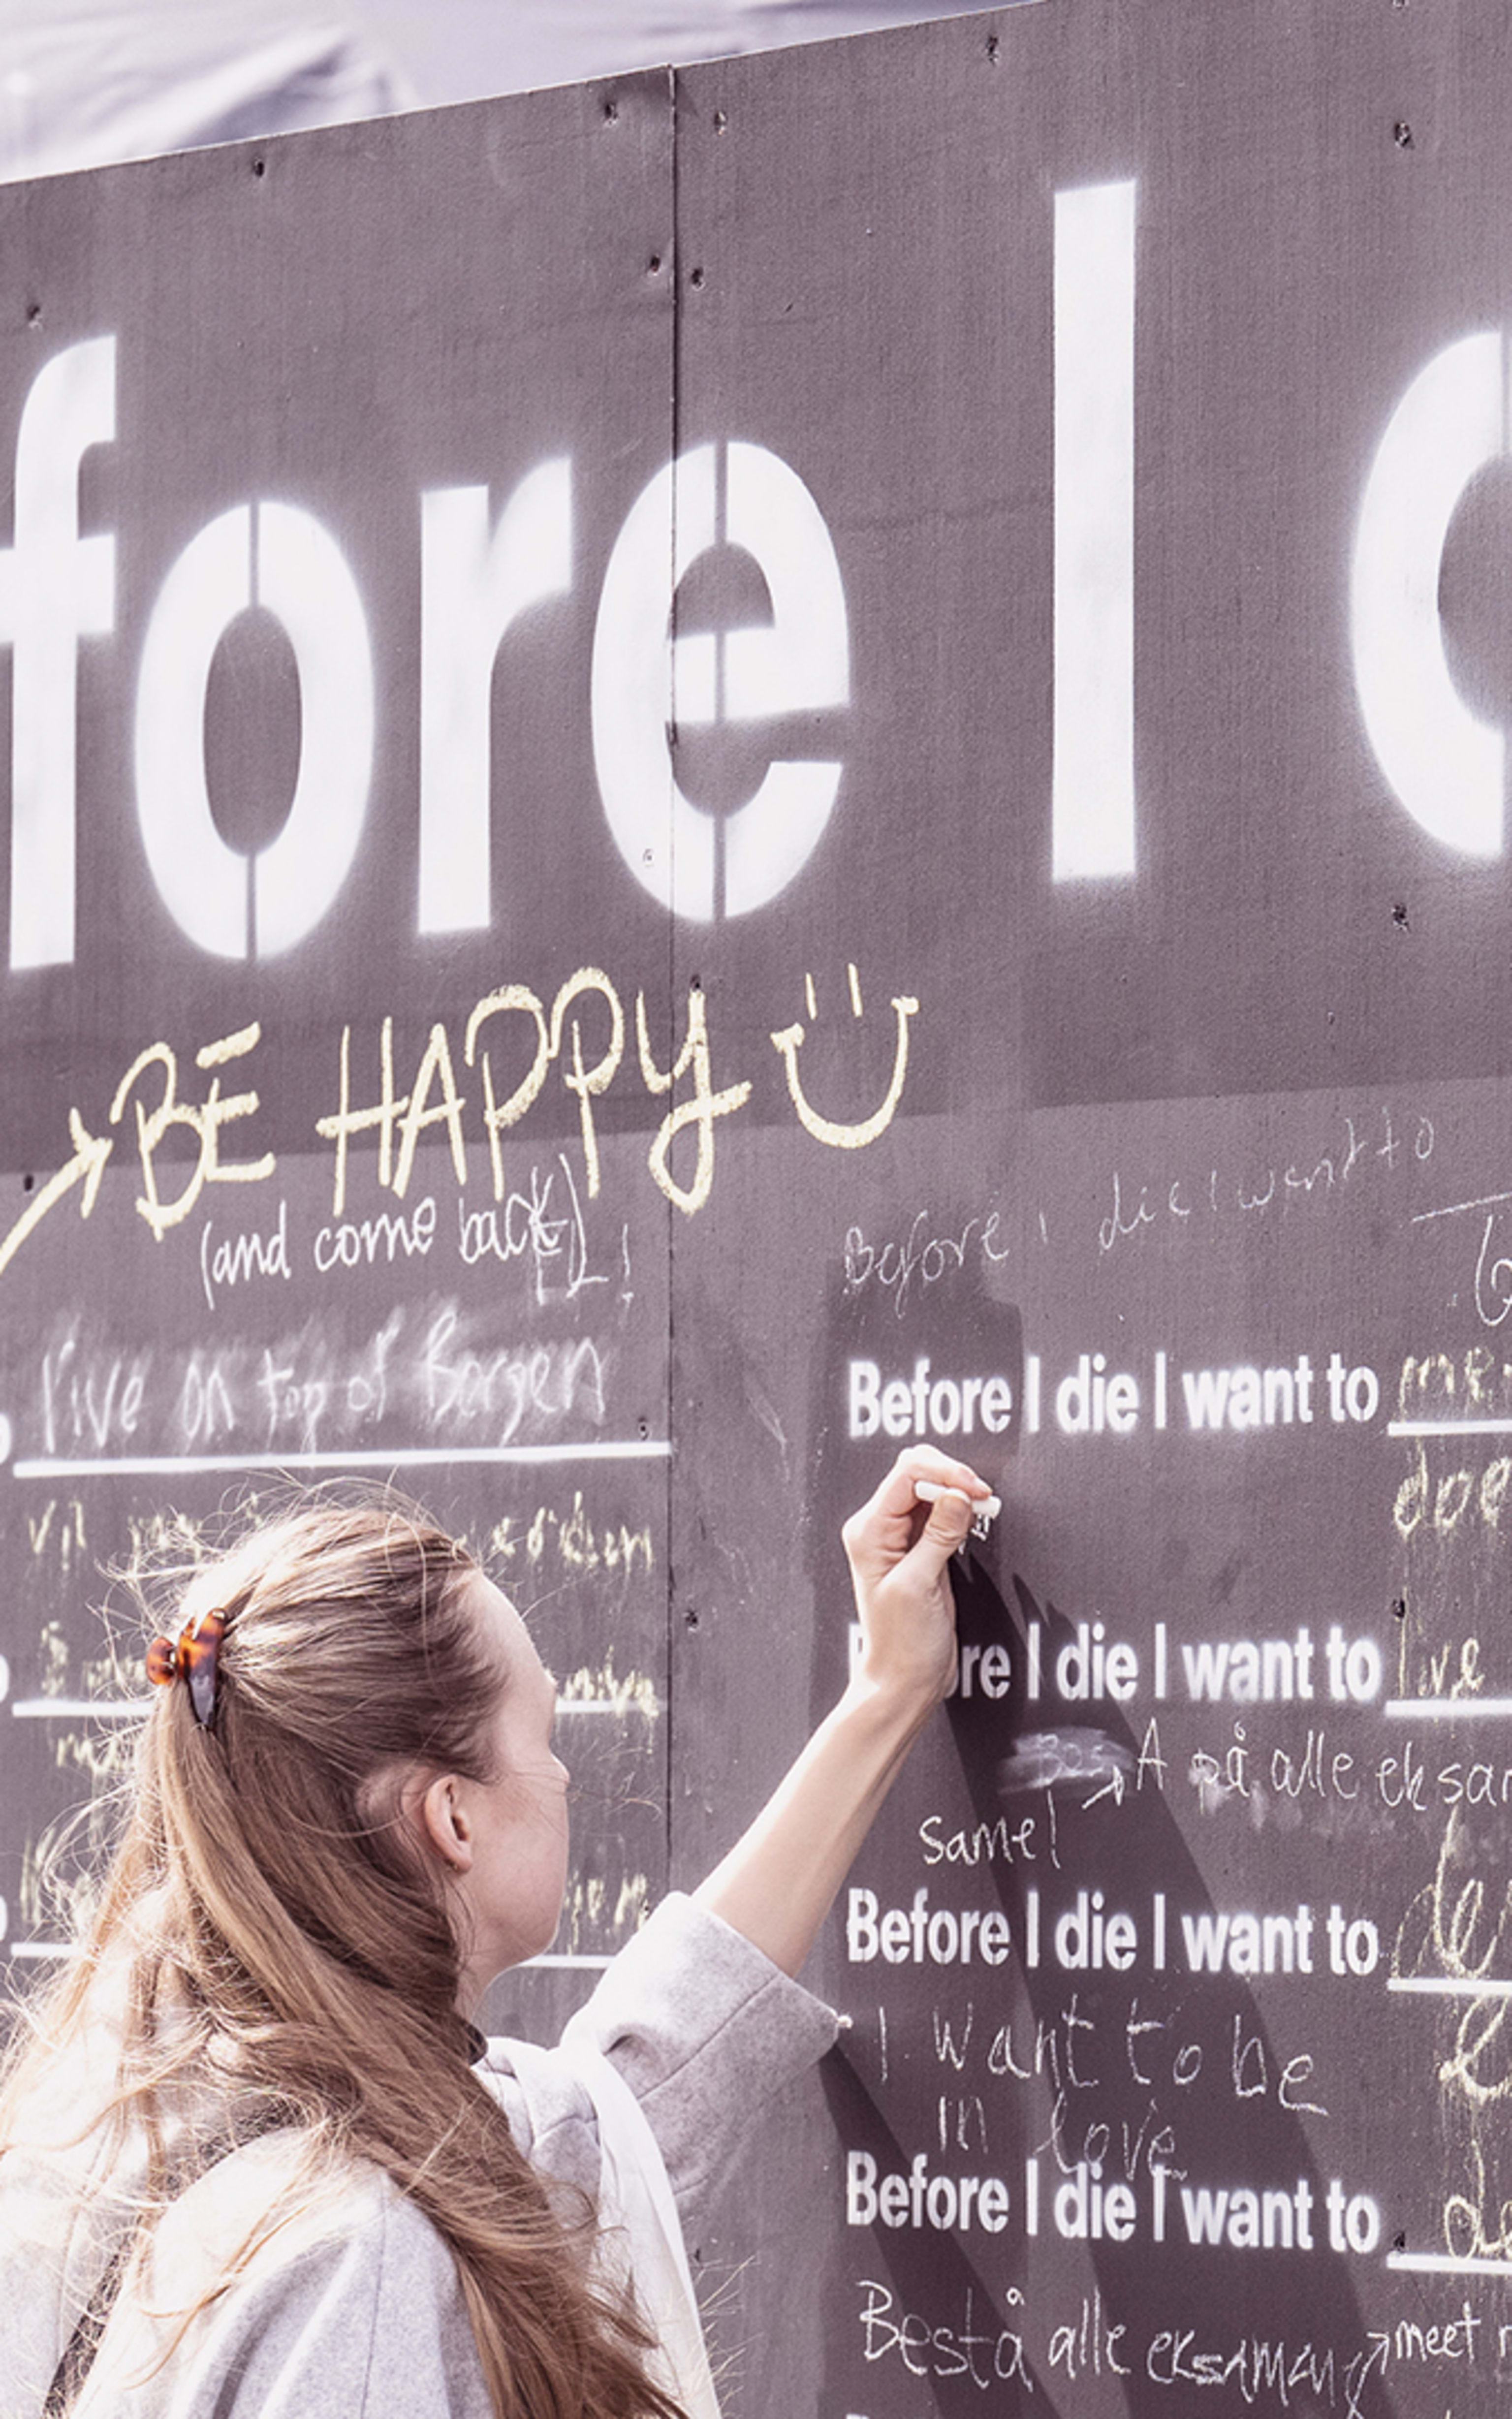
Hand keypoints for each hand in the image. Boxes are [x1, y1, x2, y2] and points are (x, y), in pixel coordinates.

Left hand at [841, 1446, 997, 1717]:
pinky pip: (941, 1512)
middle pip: (917, 1473)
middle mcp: (880, 1528)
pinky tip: (975, 1517)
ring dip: (960, 1492)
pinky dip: (961, 1509)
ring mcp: (901, 1538)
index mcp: (869, 1531)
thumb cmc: (901, 1643)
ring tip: (983, 1506)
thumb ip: (938, 1536)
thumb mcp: (918, 1586)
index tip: (975, 1489)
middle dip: (952, 1477)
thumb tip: (957, 1495)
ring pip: (932, 1489)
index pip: (906, 1474)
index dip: (945, 1472)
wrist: (905, 1678)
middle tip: (982, 1496)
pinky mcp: (923, 1549)